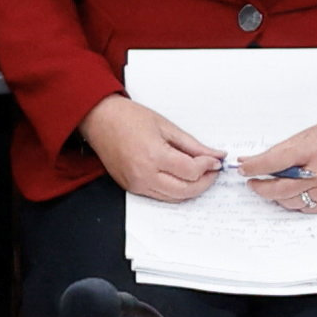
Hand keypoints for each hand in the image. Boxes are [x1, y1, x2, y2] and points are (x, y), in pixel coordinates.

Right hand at [80, 93, 227, 202]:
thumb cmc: (129, 118)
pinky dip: (176, 191)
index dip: (209, 166)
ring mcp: (137, 184)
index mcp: (154, 155)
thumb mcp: (166, 126)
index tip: (215, 160)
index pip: (191, 171)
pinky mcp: (132, 188)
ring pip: (174, 198)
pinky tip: (182, 178)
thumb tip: (215, 155)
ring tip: (200, 174)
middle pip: (186, 190)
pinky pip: (160, 196)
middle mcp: (144, 175)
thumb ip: (193, 145)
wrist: (100, 120)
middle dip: (205, 182)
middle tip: (212, 170)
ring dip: (192, 189)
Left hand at [237, 110, 316, 208]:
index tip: (242, 169)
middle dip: (261, 187)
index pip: (274, 162)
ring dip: (278, 196)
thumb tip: (252, 161)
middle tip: (252, 183)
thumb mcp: (307, 135)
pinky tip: (292, 194)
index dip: (254, 167)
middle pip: (280, 189)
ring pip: (292, 202)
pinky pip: (308, 208)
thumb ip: (280, 150)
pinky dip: (296, 203)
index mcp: (312, 151)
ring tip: (273, 187)